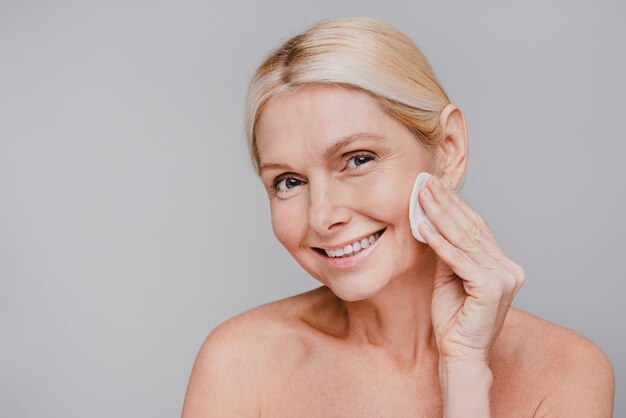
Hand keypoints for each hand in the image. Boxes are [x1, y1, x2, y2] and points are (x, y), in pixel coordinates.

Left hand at [418, 175, 525, 363]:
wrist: (460, 353)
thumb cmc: (453, 319)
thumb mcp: (449, 277)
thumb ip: (448, 253)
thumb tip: (433, 223)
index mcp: (503, 265)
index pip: (476, 228)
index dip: (455, 205)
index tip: (436, 187)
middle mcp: (509, 269)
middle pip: (471, 229)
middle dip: (446, 203)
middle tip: (427, 181)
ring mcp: (503, 278)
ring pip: (464, 240)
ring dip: (439, 215)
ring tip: (422, 195)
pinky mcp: (491, 287)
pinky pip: (457, 259)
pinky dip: (438, 242)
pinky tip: (423, 226)